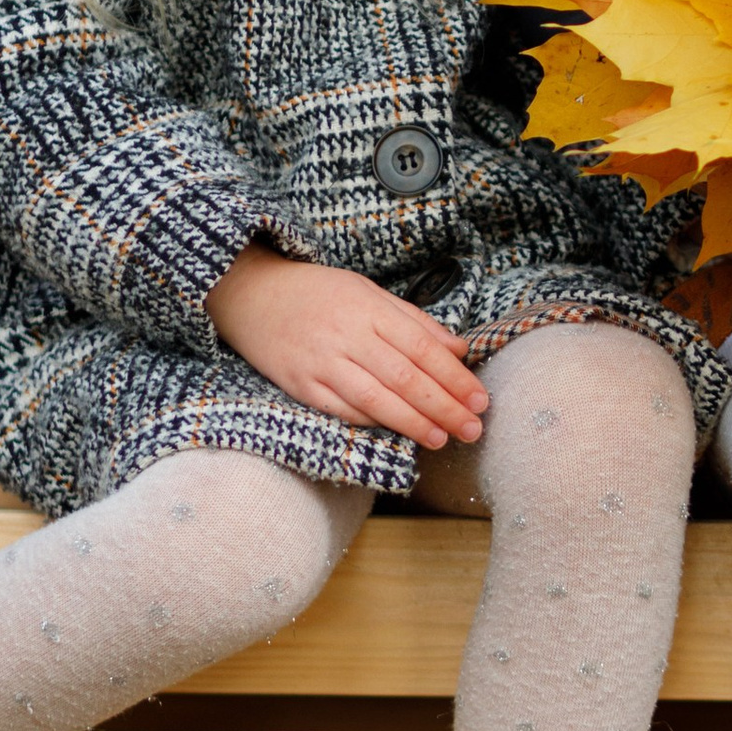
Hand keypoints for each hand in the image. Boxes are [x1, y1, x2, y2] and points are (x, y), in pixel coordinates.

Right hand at [207, 246, 486, 450]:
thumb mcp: (368, 292)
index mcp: (369, 308)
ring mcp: (321, 362)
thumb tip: (458, 348)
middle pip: (405, 377)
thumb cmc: (316, 292)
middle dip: (444, 406)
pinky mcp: (299, 384)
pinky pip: (341, 409)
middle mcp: (347, 335)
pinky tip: (396, 434)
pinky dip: (372, 422)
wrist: (251, 293)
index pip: (423, 348)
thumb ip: (414, 321)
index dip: (455, 377)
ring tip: (442, 439)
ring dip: (412, 422)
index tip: (480, 399)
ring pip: (375, 398)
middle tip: (472, 428)